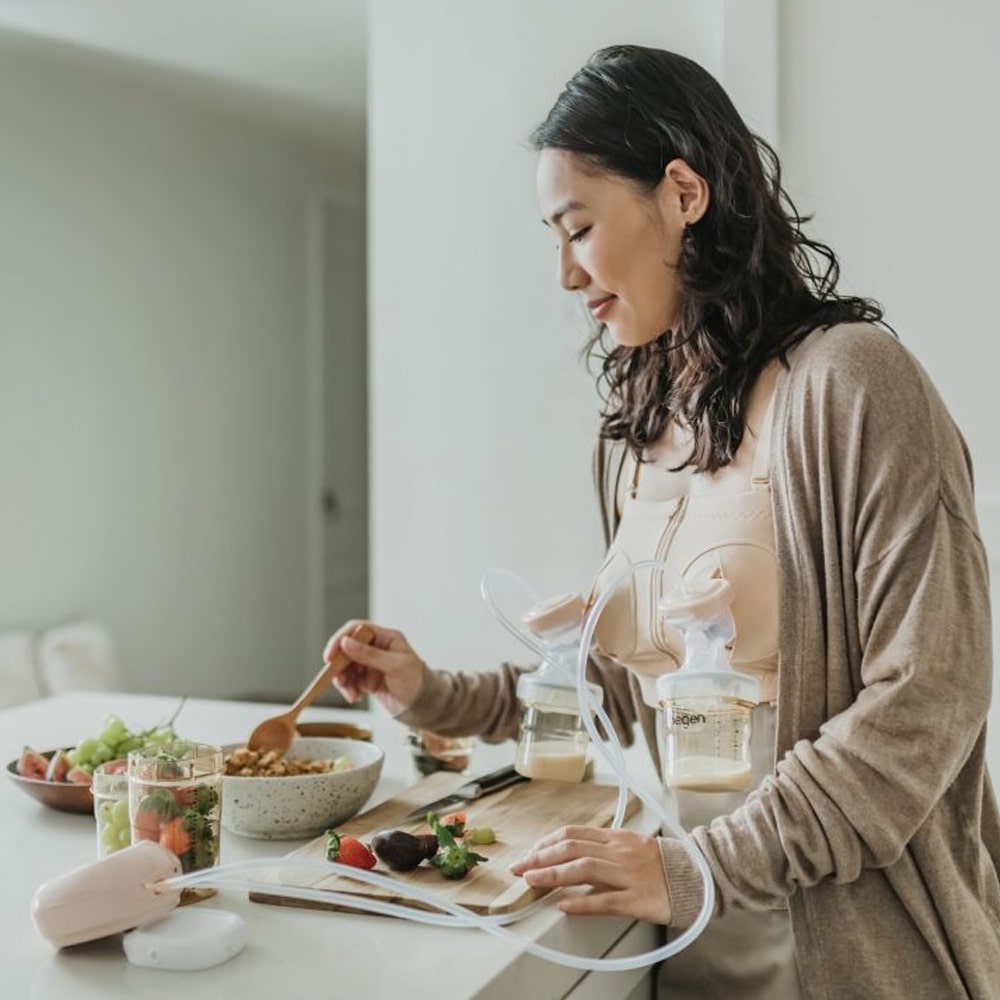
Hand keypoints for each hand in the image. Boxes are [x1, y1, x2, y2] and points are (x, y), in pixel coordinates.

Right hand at [324, 620, 427, 716]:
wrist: (423, 706)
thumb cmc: (417, 681)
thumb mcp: (395, 666)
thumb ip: (370, 654)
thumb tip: (346, 642)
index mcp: (386, 637)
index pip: (357, 629)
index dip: (340, 639)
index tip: (330, 655)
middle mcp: (376, 648)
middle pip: (347, 649)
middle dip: (339, 665)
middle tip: (338, 679)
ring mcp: (370, 663)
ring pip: (345, 666)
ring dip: (343, 680)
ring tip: (351, 693)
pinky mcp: (366, 678)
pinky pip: (349, 680)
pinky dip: (348, 688)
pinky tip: (355, 697)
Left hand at [509, 826, 671, 922]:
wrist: (698, 876)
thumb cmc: (662, 864)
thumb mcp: (630, 846)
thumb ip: (603, 848)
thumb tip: (571, 854)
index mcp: (616, 838)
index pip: (573, 834)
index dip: (547, 843)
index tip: (529, 853)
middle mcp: (619, 851)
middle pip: (572, 848)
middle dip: (541, 857)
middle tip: (519, 867)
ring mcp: (628, 874)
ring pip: (584, 869)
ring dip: (553, 874)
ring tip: (532, 880)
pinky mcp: (638, 898)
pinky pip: (606, 900)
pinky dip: (582, 903)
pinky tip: (564, 905)